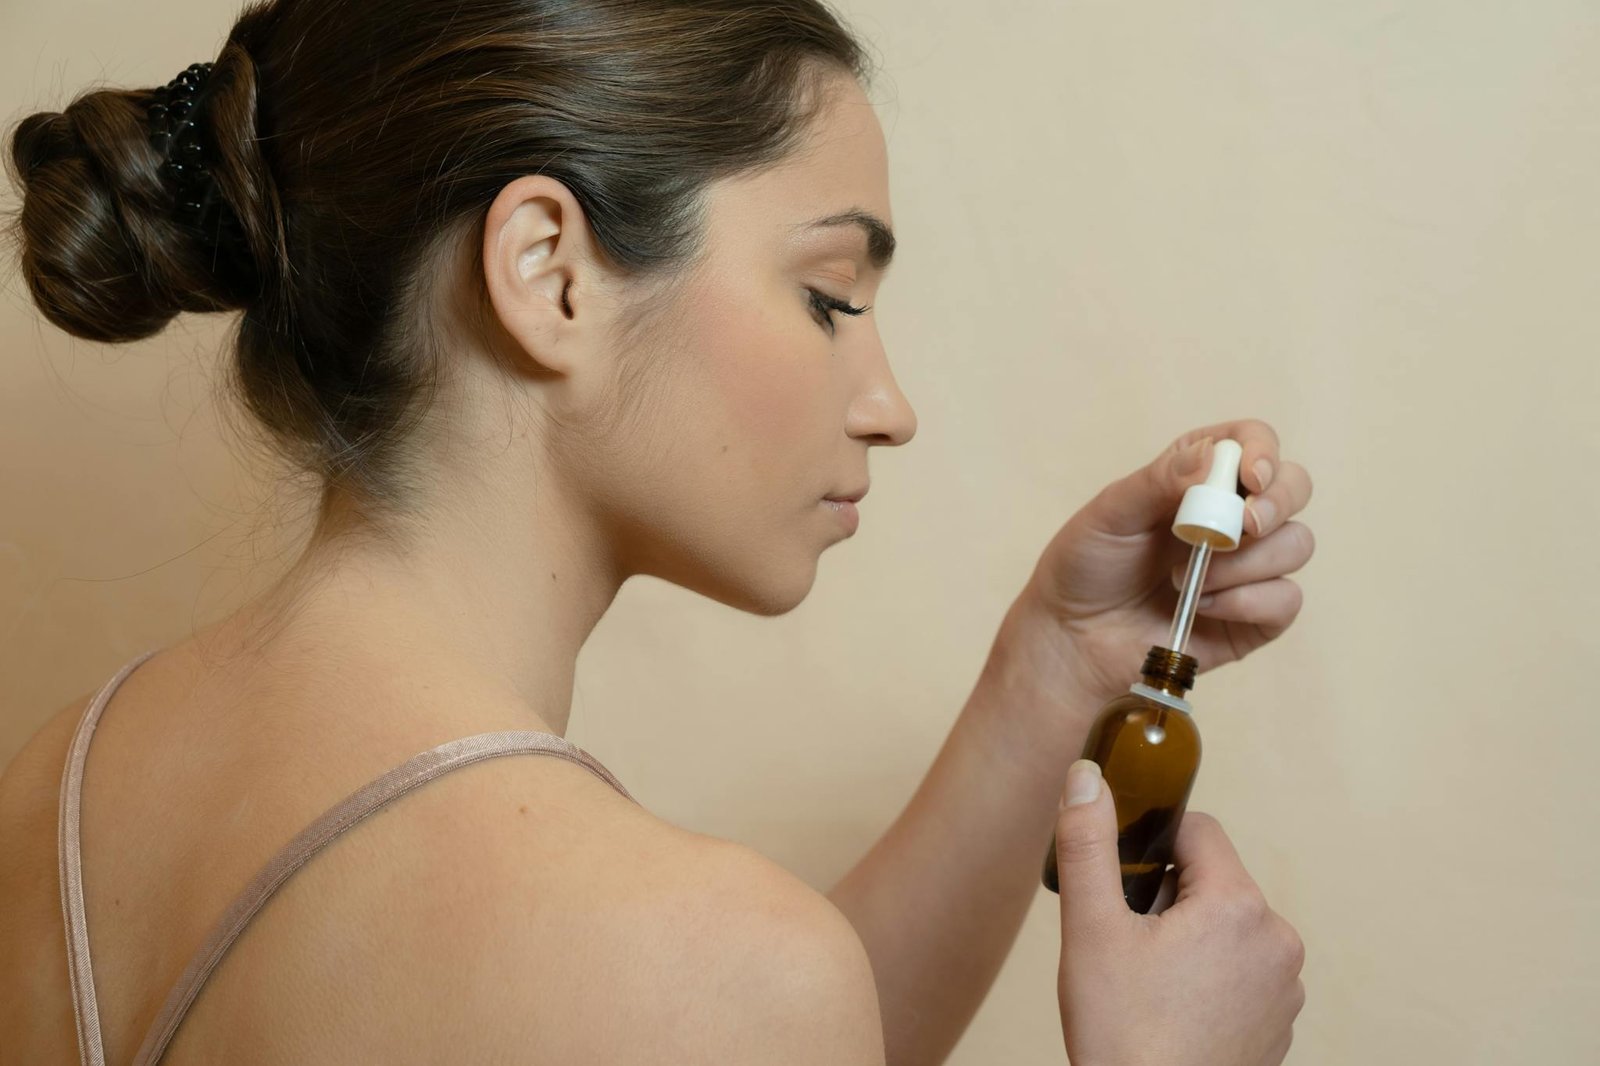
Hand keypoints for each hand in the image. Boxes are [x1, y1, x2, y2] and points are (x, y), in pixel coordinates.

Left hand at [1022, 419, 1313, 706]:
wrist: (1073, 637)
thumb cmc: (1087, 566)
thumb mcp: (1110, 514)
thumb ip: (1159, 481)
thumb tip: (1213, 455)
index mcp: (1199, 477)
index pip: (1254, 442)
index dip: (1262, 451)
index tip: (1250, 476)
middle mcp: (1232, 515)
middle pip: (1294, 487)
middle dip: (1278, 501)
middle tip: (1244, 526)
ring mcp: (1249, 567)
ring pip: (1297, 544)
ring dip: (1247, 561)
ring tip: (1185, 579)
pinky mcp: (1254, 616)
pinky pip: (1287, 600)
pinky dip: (1248, 601)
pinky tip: (1203, 606)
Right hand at [1053, 761, 1304, 1065]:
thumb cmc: (1124, 1036)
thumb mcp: (1090, 929)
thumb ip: (1088, 843)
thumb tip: (1086, 776)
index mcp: (1238, 905)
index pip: (1198, 830)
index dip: (1151, 848)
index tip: (1121, 887)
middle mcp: (1278, 939)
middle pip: (1213, 880)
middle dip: (1167, 898)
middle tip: (1128, 945)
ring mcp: (1286, 987)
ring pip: (1227, 926)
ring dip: (1190, 937)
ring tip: (1149, 984)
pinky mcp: (1281, 1024)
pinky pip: (1243, 971)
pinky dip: (1210, 979)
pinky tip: (1173, 1012)